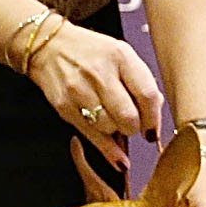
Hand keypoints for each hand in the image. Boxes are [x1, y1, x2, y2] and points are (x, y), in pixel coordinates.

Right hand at [25, 23, 162, 161]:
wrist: (50, 46)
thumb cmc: (92, 53)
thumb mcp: (122, 54)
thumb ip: (141, 81)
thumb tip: (155, 114)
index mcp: (121, 56)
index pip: (147, 94)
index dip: (155, 118)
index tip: (154, 128)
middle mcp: (100, 74)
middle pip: (129, 117)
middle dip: (136, 128)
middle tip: (133, 125)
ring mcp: (80, 91)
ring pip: (110, 129)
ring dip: (118, 131)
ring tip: (113, 120)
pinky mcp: (65, 107)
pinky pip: (92, 136)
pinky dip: (109, 151)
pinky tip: (119, 159)